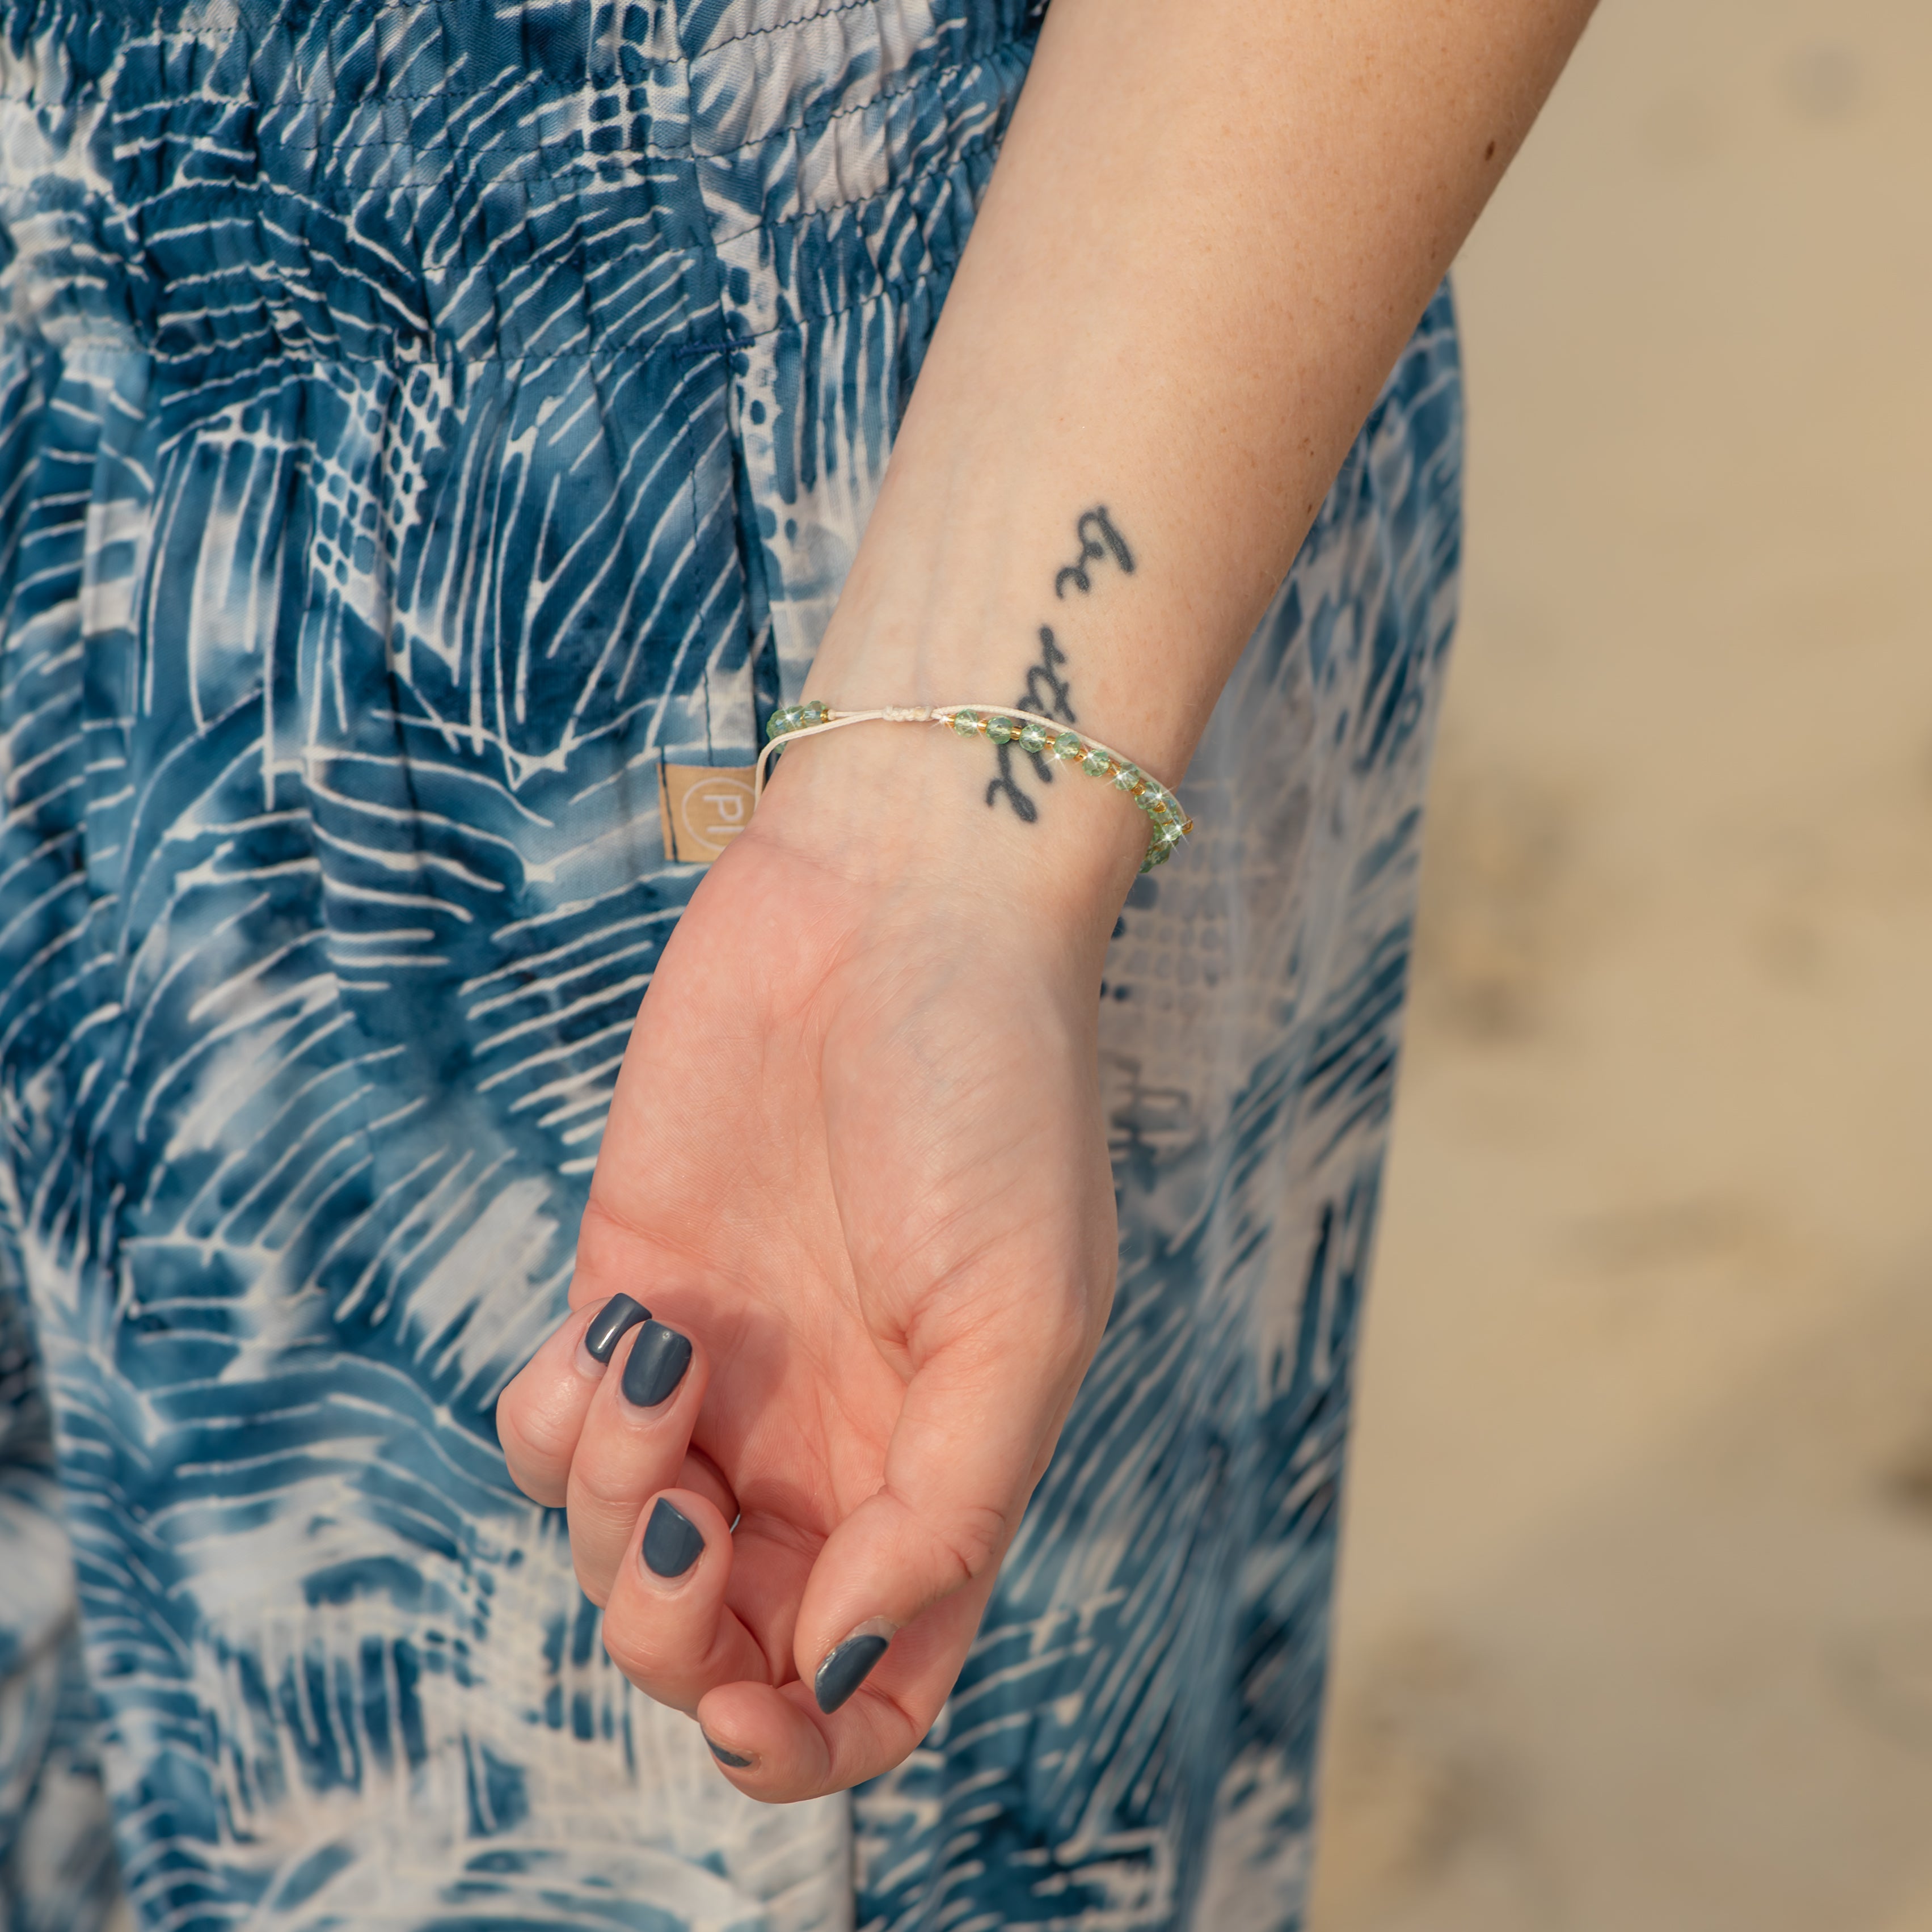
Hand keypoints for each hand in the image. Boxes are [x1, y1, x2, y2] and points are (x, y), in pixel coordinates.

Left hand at [496, 735, 1142, 1798]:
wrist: (898, 906)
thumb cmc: (994, 1096)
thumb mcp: (1020, 1315)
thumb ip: (945, 1508)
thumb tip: (834, 1662)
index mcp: (938, 1470)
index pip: (869, 1684)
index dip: (802, 1743)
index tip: (744, 1703)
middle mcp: (825, 1442)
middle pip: (721, 1639)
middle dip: (670, 1636)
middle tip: (671, 1529)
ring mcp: (722, 1375)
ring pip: (617, 1549)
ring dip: (605, 1509)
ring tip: (650, 1369)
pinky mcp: (631, 1287)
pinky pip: (548, 1433)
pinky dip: (548, 1425)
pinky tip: (609, 1337)